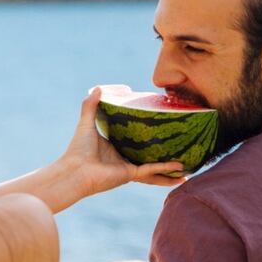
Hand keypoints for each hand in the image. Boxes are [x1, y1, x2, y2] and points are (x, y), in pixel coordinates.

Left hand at [60, 87, 186, 198]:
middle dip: (163, 155)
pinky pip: (152, 170)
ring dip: (170, 170)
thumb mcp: (86, 123)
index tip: (156, 119)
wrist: (74, 170)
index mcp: (116, 147)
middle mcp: (124, 158)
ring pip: (155, 169)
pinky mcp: (130, 173)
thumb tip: (99, 87)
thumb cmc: (78, 150)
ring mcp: (129, 167)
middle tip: (178, 147)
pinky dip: (165, 169)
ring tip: (187, 167)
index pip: (134, 138)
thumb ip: (91, 105)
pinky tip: (179, 166)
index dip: (145, 131)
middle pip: (149, 156)